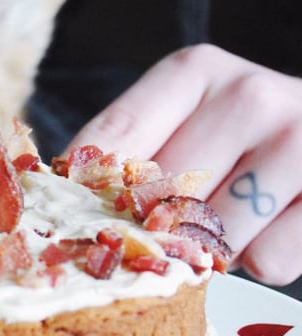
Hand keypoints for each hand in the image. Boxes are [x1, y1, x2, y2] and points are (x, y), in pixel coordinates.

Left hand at [66, 44, 301, 285]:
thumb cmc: (249, 135)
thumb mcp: (191, 118)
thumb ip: (135, 149)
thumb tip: (57, 200)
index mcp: (195, 70)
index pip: (113, 140)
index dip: (86, 193)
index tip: (69, 225)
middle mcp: (248, 96)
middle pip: (161, 198)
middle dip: (150, 232)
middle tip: (157, 242)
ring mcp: (296, 141)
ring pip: (215, 236)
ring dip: (209, 252)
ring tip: (221, 230)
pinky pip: (268, 261)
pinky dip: (261, 264)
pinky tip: (271, 231)